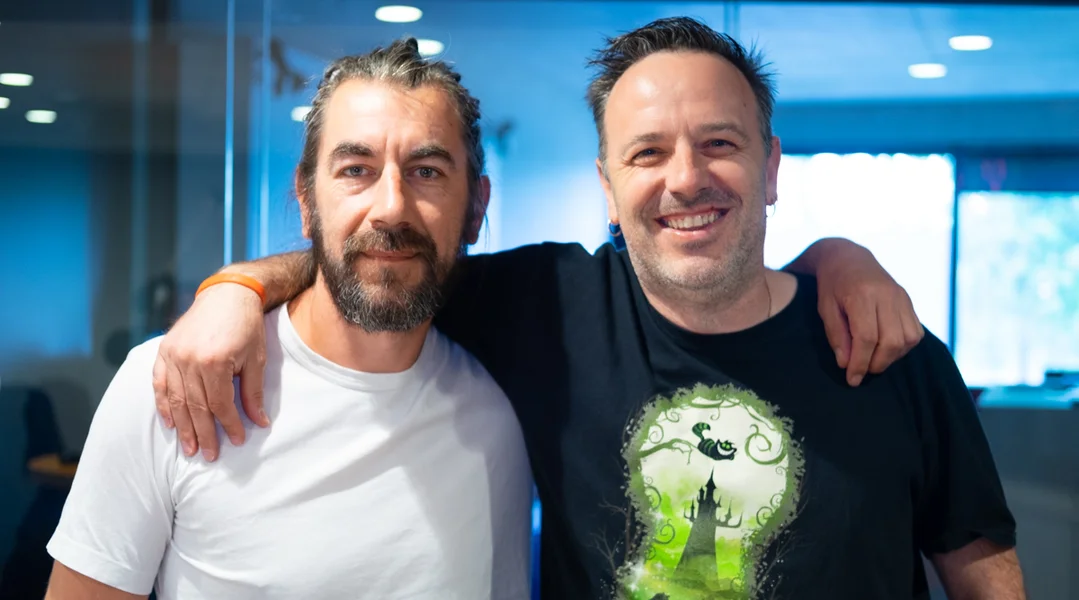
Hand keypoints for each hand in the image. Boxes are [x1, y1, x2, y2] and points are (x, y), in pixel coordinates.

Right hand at [152, 283, 268, 460]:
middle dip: (204, 434)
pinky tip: (170, 423)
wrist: (227, 294)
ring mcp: (173, 355)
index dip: (228, 425)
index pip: (220, 405)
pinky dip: (163, 405)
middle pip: (195, 407)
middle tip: (210, 456)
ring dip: (183, 427)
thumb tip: (259, 423)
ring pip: (175, 400)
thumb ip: (253, 393)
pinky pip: (159, 383)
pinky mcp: (164, 350)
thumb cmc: (247, 327)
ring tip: (190, 449)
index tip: (236, 441)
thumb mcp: (257, 359)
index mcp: (215, 362)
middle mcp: (189, 360)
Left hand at [816, 245, 923, 385]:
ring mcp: (902, 298)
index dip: (860, 363)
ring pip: (908, 339)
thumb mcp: (826, 309)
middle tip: (861, 371)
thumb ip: (836, 336)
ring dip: (891, 357)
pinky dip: (903, 347)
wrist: (849, 258)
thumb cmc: (832, 285)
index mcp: (862, 295)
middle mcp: (888, 295)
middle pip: (891, 341)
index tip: (851, 379)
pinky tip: (886, 349)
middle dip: (877, 364)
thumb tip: (846, 364)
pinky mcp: (909, 302)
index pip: (867, 337)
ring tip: (872, 360)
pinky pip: (915, 333)